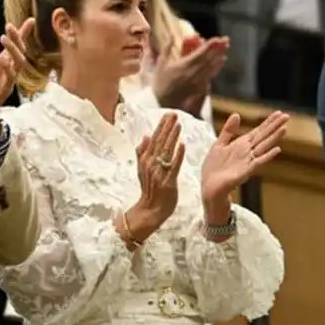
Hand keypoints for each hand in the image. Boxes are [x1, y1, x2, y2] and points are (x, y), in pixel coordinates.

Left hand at [0, 20, 32, 135]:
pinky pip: (10, 78)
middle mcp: (12, 68)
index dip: (23, 32)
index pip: (17, 44)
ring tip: (4, 39)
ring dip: (12, 50)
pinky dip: (7, 68)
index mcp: (6, 60)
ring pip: (18, 62)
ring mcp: (11, 78)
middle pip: (20, 50)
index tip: (30, 20)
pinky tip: (2, 60)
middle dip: (17, 38)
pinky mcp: (7, 89)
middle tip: (10, 26)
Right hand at [123, 113, 185, 242]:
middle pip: (160, 142)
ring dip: (172, 137)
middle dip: (167, 127)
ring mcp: (159, 173)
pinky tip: (182, 144)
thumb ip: (143, 153)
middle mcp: (150, 164)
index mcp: (145, 160)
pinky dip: (177, 155)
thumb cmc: (150, 189)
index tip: (168, 114)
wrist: (150, 210)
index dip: (161, 126)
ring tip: (178, 124)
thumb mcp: (142, 170)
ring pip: (166, 151)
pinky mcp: (168, 182)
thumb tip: (145, 135)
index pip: (154, 139)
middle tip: (174, 114)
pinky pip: (173, 166)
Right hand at [152, 35, 228, 114]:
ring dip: (219, 57)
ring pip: (213, 67)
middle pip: (210, 58)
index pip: (201, 52)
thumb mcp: (160, 65)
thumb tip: (170, 36)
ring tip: (225, 49)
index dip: (210, 45)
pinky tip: (220, 62)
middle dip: (218, 48)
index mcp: (185, 65)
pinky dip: (216, 67)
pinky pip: (211, 74)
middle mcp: (195, 72)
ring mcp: (200, 81)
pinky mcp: (202, 88)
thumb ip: (166, 49)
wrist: (164, 105)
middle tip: (226, 40)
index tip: (217, 38)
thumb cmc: (160, 84)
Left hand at [200, 111, 288, 214]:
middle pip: (264, 136)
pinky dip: (267, 156)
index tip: (280, 113)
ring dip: (274, 138)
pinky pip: (258, 162)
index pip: (258, 131)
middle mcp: (248, 152)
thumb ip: (228, 131)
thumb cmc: (214, 168)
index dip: (268, 122)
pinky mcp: (245, 171)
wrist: (209, 186)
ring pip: (263, 147)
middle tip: (287, 116)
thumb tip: (237, 114)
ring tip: (284, 129)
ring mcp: (248, 161)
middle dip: (274, 126)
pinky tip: (277, 150)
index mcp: (241, 145)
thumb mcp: (219, 144)